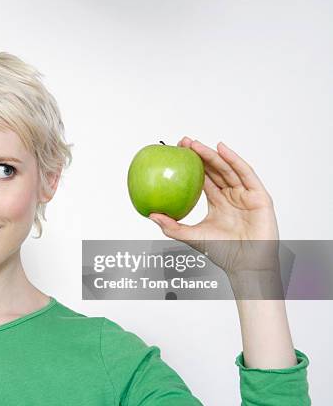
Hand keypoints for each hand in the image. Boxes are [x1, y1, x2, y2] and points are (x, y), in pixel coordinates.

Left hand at [149, 137, 280, 284]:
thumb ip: (172, 226)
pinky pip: (246, 174)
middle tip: (182, 143)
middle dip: (199, 154)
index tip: (176, 154)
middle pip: (215, 170)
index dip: (191, 165)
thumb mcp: (192, 236)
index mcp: (218, 202)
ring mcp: (246, 195)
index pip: (203, 179)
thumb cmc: (222, 252)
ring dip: (212, 154)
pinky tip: (222, 149)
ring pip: (228, 169)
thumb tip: (150, 214)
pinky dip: (234, 160)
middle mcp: (232, 196)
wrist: (245, 265)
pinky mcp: (259, 196)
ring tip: (195, 144)